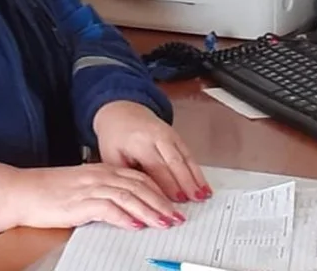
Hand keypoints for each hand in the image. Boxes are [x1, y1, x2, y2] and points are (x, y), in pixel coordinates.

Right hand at [0, 162, 185, 233]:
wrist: (22, 190)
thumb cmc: (48, 191)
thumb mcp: (81, 186)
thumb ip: (103, 192)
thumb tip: (124, 206)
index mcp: (101, 169)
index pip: (139, 177)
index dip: (159, 191)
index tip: (173, 204)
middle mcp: (100, 175)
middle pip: (140, 186)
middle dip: (162, 202)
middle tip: (178, 216)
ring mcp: (91, 187)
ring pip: (130, 196)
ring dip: (151, 210)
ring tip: (166, 223)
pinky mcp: (80, 202)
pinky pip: (109, 208)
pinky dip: (126, 217)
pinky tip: (138, 225)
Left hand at [93, 100, 210, 203]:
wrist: (122, 113)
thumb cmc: (115, 139)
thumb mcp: (111, 157)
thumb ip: (126, 177)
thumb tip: (140, 199)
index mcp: (139, 142)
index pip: (156, 167)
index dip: (167, 185)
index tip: (175, 202)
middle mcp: (157, 136)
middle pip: (175, 162)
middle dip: (186, 182)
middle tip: (195, 200)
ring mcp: (169, 134)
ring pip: (185, 157)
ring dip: (196, 177)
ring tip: (204, 195)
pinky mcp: (177, 136)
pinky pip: (189, 154)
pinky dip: (197, 170)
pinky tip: (203, 185)